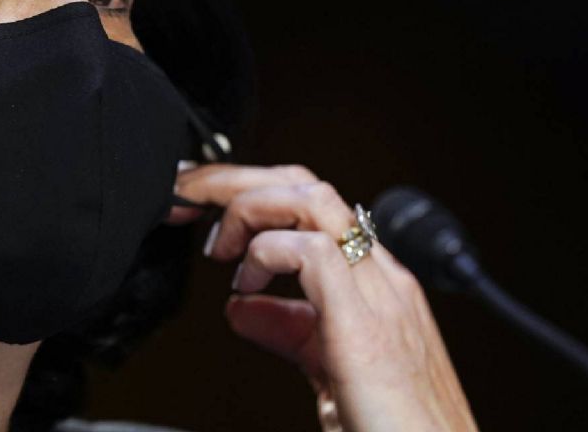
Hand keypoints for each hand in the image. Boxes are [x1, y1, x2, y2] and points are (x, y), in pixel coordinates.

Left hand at [175, 163, 476, 431]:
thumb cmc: (398, 431)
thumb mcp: (331, 371)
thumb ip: (291, 332)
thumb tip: (242, 308)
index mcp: (375, 284)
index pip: (310, 204)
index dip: (250, 195)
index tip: (203, 214)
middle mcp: (382, 278)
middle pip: (305, 185)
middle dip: (237, 181)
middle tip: (190, 203)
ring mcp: (380, 296)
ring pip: (312, 199)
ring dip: (250, 206)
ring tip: (220, 246)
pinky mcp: (366, 328)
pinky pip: (314, 252)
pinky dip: (268, 255)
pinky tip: (246, 284)